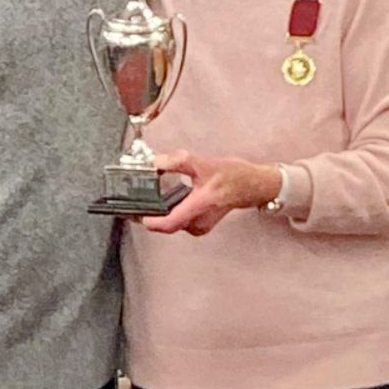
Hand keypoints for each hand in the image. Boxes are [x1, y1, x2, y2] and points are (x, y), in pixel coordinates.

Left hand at [139, 150, 278, 236]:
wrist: (251, 186)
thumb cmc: (233, 176)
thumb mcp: (205, 163)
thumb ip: (179, 161)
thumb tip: (157, 162)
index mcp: (201, 205)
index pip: (170, 223)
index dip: (151, 221)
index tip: (138, 214)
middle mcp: (199, 221)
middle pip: (166, 225)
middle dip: (151, 215)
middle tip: (136, 202)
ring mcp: (200, 226)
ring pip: (172, 224)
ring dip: (159, 214)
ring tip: (150, 198)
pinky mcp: (199, 226)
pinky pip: (178, 223)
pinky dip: (169, 214)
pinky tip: (165, 202)